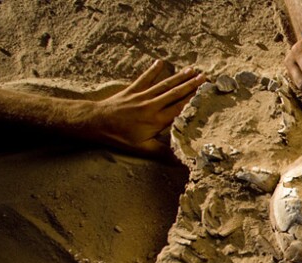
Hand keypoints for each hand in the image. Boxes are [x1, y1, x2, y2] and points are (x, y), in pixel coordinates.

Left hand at [85, 60, 204, 155]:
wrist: (96, 123)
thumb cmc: (119, 137)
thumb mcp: (142, 149)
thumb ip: (163, 153)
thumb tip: (181, 161)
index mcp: (157, 120)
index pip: (180, 108)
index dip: (193, 99)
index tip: (205, 93)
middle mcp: (152, 105)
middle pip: (175, 93)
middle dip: (191, 84)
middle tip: (204, 77)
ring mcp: (142, 96)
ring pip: (164, 85)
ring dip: (178, 77)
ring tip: (192, 70)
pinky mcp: (132, 91)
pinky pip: (145, 79)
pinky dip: (153, 71)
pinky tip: (161, 62)